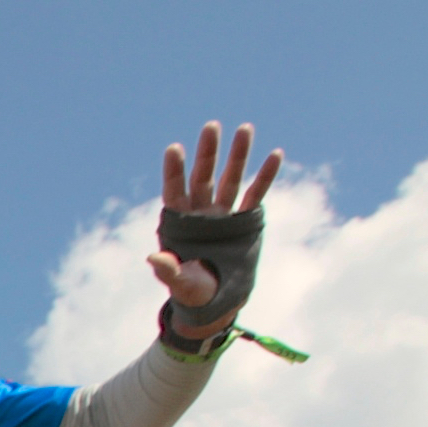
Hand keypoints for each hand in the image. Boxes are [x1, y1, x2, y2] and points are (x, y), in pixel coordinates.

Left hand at [147, 122, 281, 331]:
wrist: (215, 300)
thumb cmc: (190, 290)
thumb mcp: (178, 280)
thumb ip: (168, 269)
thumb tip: (153, 258)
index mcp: (179, 222)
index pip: (175, 190)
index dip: (175, 170)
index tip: (175, 148)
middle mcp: (200, 212)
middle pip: (203, 176)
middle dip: (208, 152)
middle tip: (211, 126)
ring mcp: (223, 214)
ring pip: (231, 178)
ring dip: (238, 155)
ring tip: (245, 128)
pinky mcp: (244, 220)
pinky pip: (256, 194)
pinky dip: (265, 176)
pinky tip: (275, 155)